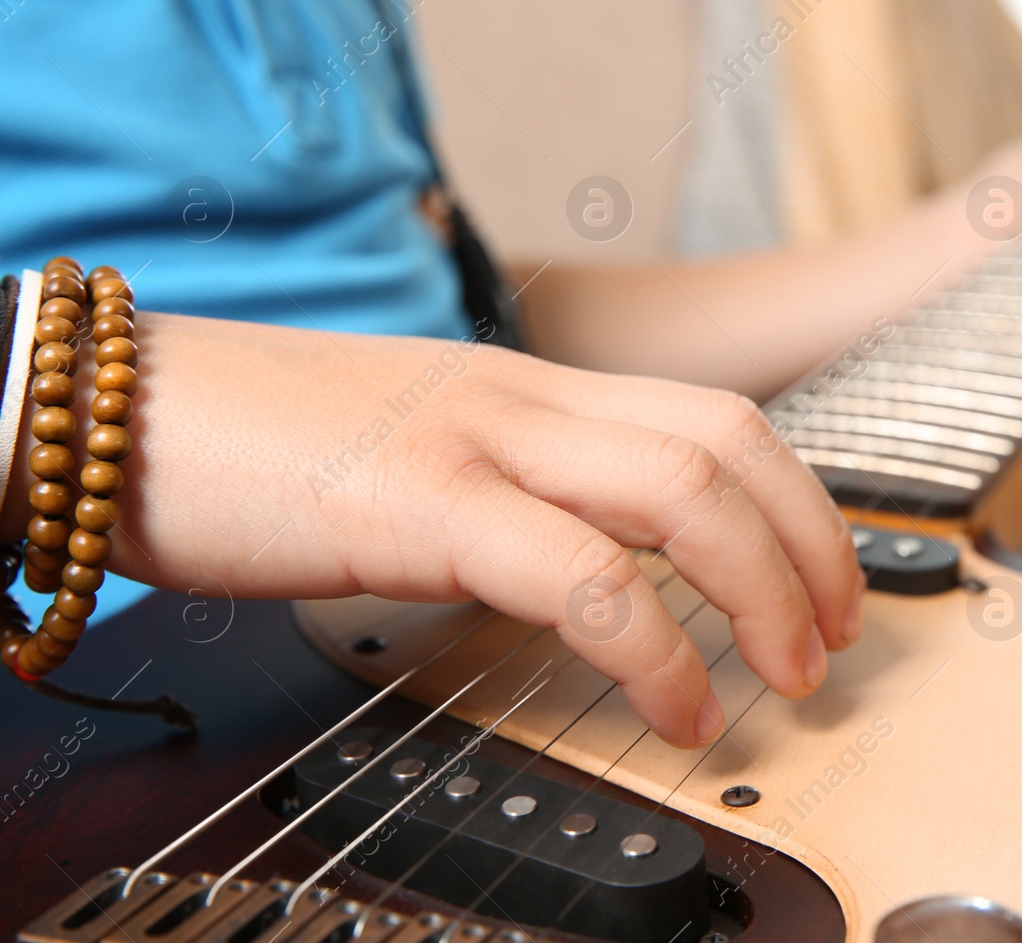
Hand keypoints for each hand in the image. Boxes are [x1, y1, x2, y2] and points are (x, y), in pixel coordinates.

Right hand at [5, 313, 865, 747]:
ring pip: (684, 488)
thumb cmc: (257, 443)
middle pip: (727, 442)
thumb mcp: (418, 452)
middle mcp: (525, 401)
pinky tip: (679, 705)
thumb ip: (508, 489)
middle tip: (835, 636)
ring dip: (765, 587)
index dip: (794, 495)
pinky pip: (579, 574)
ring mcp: (478, 442)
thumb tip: (582, 559)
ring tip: (789, 675)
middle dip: (811, 543)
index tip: (821, 573)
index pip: (711, 416)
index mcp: (529, 391)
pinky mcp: (422, 504)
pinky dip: (654, 645)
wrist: (111, 409)